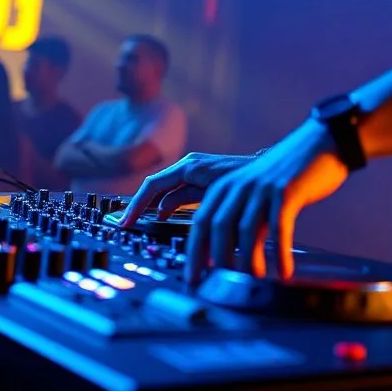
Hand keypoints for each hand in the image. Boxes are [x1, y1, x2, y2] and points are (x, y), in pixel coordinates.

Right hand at [118, 152, 251, 227]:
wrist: (267, 174)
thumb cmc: (243, 181)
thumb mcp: (212, 193)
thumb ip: (185, 200)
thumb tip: (162, 212)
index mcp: (189, 167)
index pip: (152, 185)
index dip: (136, 205)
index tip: (125, 221)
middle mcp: (188, 166)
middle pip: (154, 187)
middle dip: (139, 205)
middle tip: (124, 224)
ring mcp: (194, 172)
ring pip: (164, 191)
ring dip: (151, 207)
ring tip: (138, 223)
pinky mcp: (200, 180)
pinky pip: (176, 192)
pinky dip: (166, 205)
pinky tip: (162, 217)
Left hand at [185, 119, 347, 285]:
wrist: (320, 143)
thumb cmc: (286, 174)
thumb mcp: (253, 190)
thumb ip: (237, 214)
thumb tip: (222, 254)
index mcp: (227, 186)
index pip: (200, 221)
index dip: (194, 252)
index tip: (191, 278)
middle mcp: (240, 185)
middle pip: (217, 225)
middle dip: (215, 259)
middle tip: (218, 286)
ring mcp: (262, 186)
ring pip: (246, 229)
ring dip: (248, 260)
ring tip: (255, 280)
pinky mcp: (286, 189)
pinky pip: (279, 227)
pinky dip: (280, 252)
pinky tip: (285, 271)